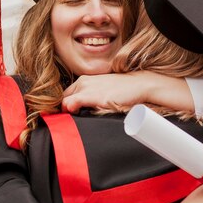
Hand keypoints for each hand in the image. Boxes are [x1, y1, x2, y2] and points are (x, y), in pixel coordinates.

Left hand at [62, 71, 193, 113]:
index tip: (69, 116)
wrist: (140, 84)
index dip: (65, 106)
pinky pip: (70, 104)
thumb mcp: (104, 90)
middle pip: (62, 99)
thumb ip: (92, 98)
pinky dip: (69, 111)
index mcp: (85, 80)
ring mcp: (86, 88)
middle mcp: (83, 82)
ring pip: (63, 102)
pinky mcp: (91, 95)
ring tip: (74, 122)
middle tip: (70, 122)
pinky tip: (78, 117)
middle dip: (63, 110)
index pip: (66, 95)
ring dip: (66, 113)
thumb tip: (84, 111)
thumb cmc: (124, 90)